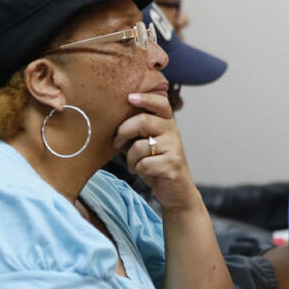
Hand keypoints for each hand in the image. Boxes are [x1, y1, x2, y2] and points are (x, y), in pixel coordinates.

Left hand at [113, 92, 199, 210]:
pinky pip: (144, 164)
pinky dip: (139, 170)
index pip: (160, 103)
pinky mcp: (172, 165)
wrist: (176, 191)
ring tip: (136, 164)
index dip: (145, 98)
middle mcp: (172, 132)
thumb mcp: (146, 143)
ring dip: (131, 158)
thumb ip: (136, 130)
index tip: (130, 97)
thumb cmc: (156, 165)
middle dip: (123, 132)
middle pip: (143, 121)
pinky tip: (145, 172)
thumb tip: (113, 120)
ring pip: (139, 146)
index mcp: (166, 123)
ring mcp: (174, 148)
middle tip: (117, 142)